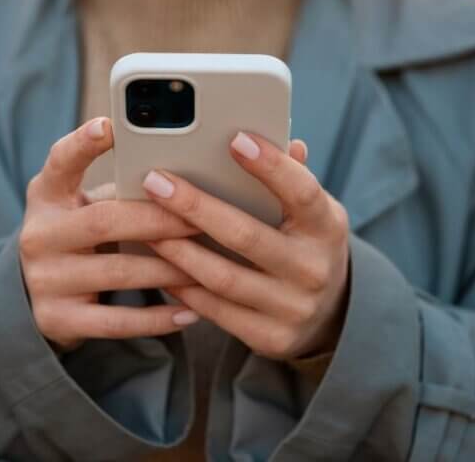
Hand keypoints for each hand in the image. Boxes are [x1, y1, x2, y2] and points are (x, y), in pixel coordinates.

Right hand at [20, 117, 201, 351]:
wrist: (32, 298)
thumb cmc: (78, 236)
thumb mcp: (81, 205)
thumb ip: (118, 191)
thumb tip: (192, 179)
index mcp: (47, 195)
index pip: (61, 161)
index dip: (83, 144)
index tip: (109, 124)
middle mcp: (40, 234)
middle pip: (106, 221)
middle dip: (160, 221)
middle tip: (202, 220)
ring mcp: (45, 280)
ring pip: (119, 272)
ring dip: (170, 269)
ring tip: (210, 266)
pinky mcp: (57, 320)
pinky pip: (116, 321)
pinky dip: (158, 318)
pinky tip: (190, 312)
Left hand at [142, 134, 350, 359]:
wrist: (330, 314)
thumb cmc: (306, 244)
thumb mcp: (311, 212)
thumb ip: (292, 178)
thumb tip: (282, 137)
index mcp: (327, 227)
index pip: (302, 191)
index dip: (271, 166)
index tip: (235, 140)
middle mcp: (314, 268)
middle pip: (247, 235)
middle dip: (195, 207)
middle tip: (156, 182)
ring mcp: (293, 307)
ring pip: (223, 277)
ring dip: (178, 250)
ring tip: (144, 225)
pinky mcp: (271, 337)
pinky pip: (216, 310)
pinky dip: (183, 286)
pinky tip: (159, 264)